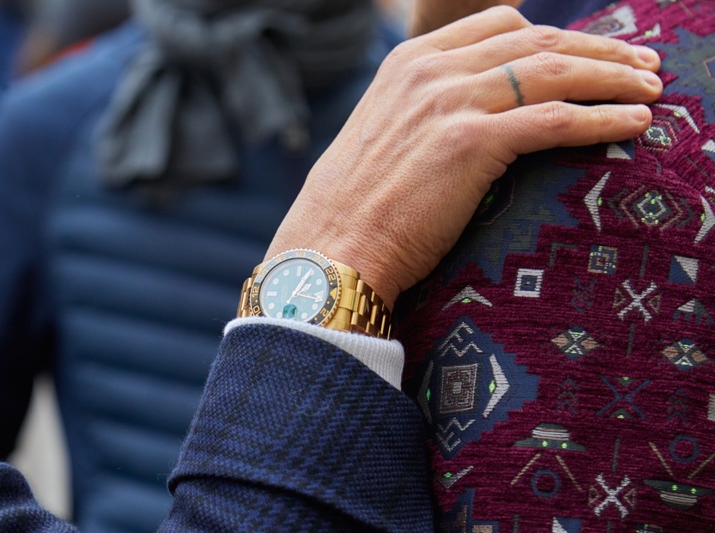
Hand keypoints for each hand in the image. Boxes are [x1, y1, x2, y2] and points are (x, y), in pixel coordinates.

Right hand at [266, 6, 661, 308]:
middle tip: (640, 65)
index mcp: (409, 63)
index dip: (554, 36)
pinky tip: (633, 124)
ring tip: (650, 90)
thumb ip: (423, 110)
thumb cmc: (356, 208)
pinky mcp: (470, 143)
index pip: (499, 25)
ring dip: (612, 76)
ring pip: (554, 70)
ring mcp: (450, 102)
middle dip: (598, 49)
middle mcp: (430, 71)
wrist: (331, 248)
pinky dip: (603, 118)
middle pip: (536, 40)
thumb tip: (466, 120)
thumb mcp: (384, 135)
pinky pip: (556, 118)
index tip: (589, 51)